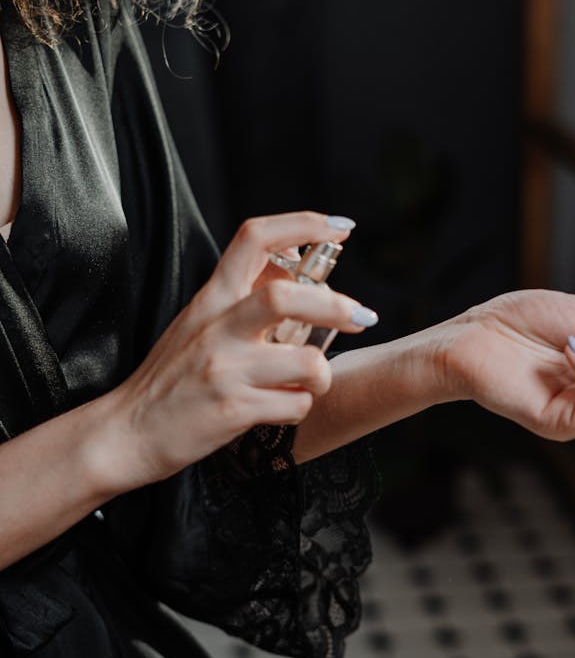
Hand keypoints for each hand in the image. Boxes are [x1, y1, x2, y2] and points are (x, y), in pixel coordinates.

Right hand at [109, 212, 373, 483]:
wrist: (128, 433)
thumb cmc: (172, 380)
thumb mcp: (200, 326)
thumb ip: (242, 300)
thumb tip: (298, 274)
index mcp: (211, 299)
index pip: (254, 238)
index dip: (303, 224)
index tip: (340, 227)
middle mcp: (217, 328)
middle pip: (286, 297)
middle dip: (336, 306)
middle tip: (363, 317)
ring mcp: (224, 369)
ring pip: (306, 363)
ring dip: (323, 375)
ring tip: (310, 383)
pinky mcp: (233, 410)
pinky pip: (295, 405)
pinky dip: (300, 408)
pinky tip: (281, 410)